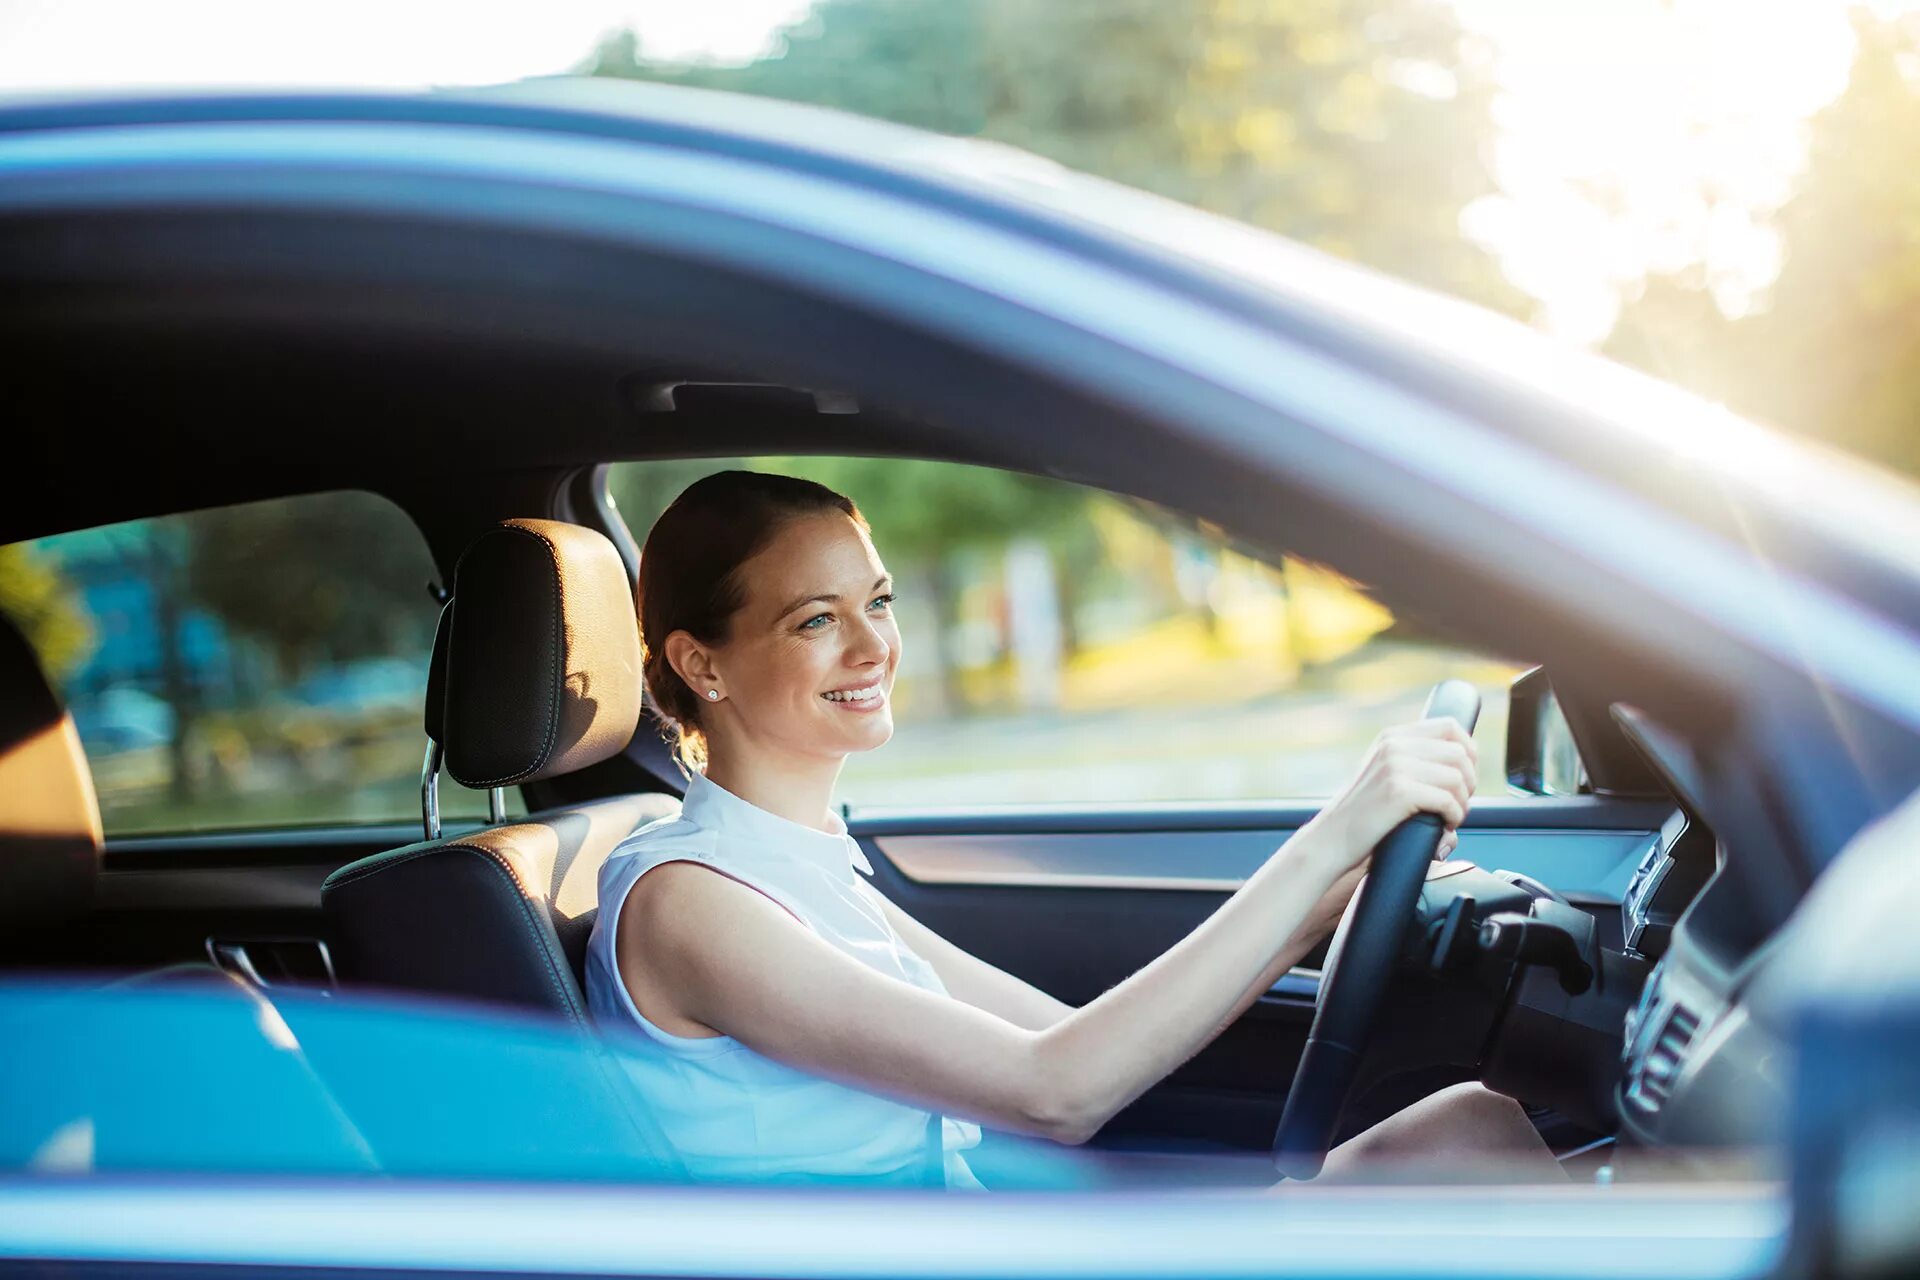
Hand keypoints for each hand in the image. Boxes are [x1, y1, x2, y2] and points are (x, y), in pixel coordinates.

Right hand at [1294, 717, 1476, 890]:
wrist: (1332, 839)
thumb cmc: (1364, 815)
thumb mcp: (1386, 774)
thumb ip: (1416, 762)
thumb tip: (1467, 763)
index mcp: (1393, 737)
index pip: (1450, 726)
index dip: (1469, 752)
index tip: (1465, 777)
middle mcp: (1394, 745)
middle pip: (1460, 754)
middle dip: (1469, 782)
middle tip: (1457, 804)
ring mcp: (1395, 766)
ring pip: (1458, 777)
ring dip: (1462, 802)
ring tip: (1449, 817)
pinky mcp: (1399, 791)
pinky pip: (1448, 800)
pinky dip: (1454, 816)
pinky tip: (1444, 825)